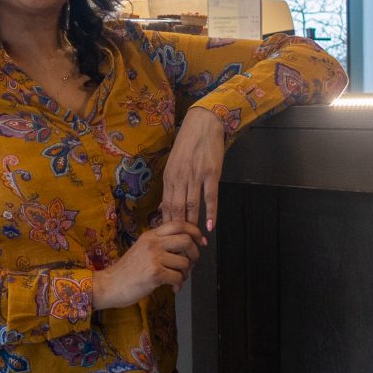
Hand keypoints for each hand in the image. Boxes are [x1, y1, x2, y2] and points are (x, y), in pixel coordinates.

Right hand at [92, 219, 203, 309]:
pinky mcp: (155, 273)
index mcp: (150, 235)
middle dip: (195, 253)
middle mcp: (153, 243)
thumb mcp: (142, 249)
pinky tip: (173, 288)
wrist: (109, 285)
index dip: (195, 231)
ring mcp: (154, 257)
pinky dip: (179, 285)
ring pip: (185, 262)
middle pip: (187, 240)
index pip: (179, 224)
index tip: (201, 241)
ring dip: (186, 274)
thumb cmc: (126, 271)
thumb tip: (186, 245)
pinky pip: (178, 277)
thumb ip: (160, 244)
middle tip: (191, 263)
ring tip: (177, 279)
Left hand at [161, 107, 225, 231]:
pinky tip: (210, 226)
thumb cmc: (188, 145)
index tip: (170, 241)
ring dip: (194, 226)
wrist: (202, 124)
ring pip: (192, 206)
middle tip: (184, 248)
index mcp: (169, 178)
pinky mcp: (210, 173)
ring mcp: (194, 176)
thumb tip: (162, 207)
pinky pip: (209, 197)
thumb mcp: (174, 165)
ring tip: (197, 243)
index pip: (166, 206)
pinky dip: (210, 213)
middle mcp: (179, 178)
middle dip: (180, 231)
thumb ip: (170, 188)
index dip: (168, 225)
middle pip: (177, 210)